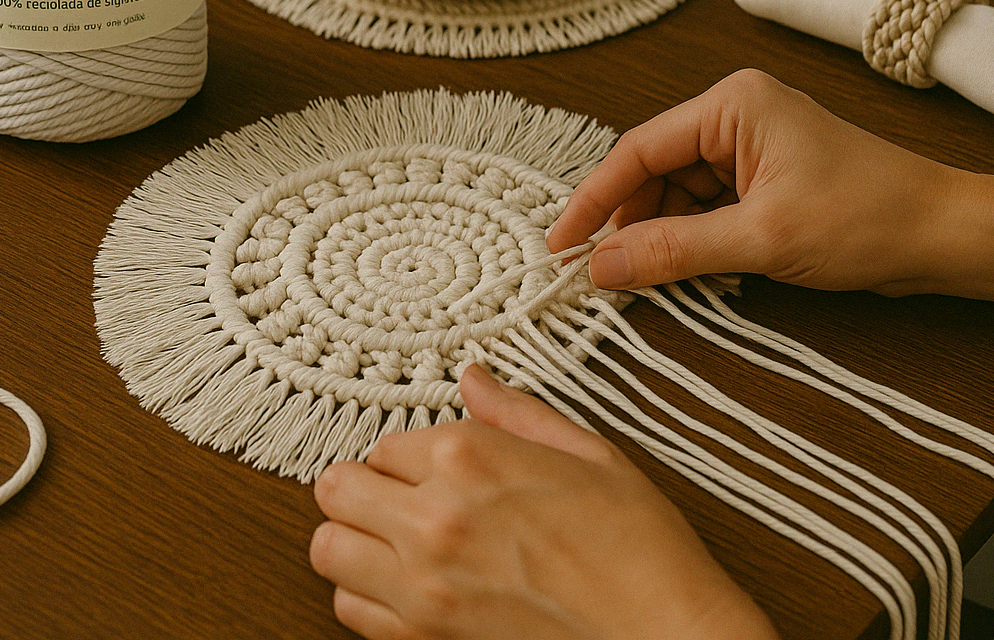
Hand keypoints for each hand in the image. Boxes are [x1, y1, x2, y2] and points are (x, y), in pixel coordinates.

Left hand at [309, 365, 776, 639]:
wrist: (666, 635)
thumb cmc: (639, 549)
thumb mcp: (588, 454)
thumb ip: (515, 414)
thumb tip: (474, 380)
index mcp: (470, 457)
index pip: (384, 442)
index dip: (409, 456)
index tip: (434, 471)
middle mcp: (434, 516)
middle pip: (335, 487)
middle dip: (363, 489)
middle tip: (398, 500)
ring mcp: (423, 583)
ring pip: (327, 548)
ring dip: (354, 539)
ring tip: (394, 543)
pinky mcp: (423, 637)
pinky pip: (348, 608)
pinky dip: (364, 594)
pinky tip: (404, 587)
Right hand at [546, 68, 959, 296]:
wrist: (945, 236)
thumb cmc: (869, 217)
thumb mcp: (761, 240)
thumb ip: (673, 251)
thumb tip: (601, 266)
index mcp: (733, 104)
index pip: (638, 149)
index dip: (594, 200)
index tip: (562, 245)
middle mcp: (737, 116)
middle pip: (654, 172)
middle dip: (628, 223)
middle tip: (599, 275)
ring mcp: (751, 149)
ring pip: (676, 195)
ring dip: (659, 238)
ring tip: (644, 281)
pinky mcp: (765, 181)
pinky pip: (705, 209)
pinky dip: (689, 242)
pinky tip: (681, 272)